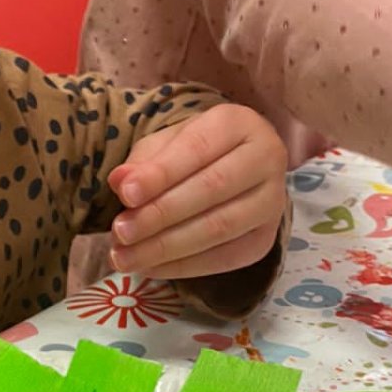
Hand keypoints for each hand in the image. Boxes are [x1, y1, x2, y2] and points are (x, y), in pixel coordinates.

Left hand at [106, 104, 287, 279]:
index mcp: (238, 124)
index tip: (125, 195)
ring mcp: (272, 202)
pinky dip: (181, 266)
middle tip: (120, 232)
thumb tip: (119, 182)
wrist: (235, 172)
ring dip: (166, 247)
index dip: (160, 174)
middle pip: (211, 189)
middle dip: (159, 214)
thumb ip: (143, 163)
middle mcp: (267, 158)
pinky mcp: (264, 240)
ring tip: (125, 256)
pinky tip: (148, 268)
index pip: (197, 149)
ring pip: (219, 228)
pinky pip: (223, 259)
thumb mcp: (164, 146)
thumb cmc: (193, 153)